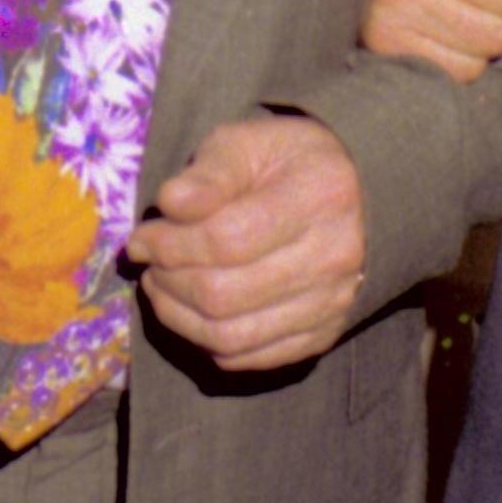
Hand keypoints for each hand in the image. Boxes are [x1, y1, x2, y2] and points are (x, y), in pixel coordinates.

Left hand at [125, 114, 365, 369]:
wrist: (359, 193)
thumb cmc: (291, 163)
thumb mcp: (249, 144)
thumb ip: (209, 173)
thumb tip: (169, 205)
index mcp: (319, 196)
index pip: (225, 239)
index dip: (169, 245)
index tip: (142, 238)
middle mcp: (334, 257)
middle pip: (223, 295)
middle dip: (169, 281)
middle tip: (151, 263)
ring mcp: (332, 304)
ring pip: (231, 336)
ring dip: (179, 317)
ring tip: (163, 287)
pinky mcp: (324, 335)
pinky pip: (251, 357)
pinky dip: (208, 342)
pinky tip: (195, 312)